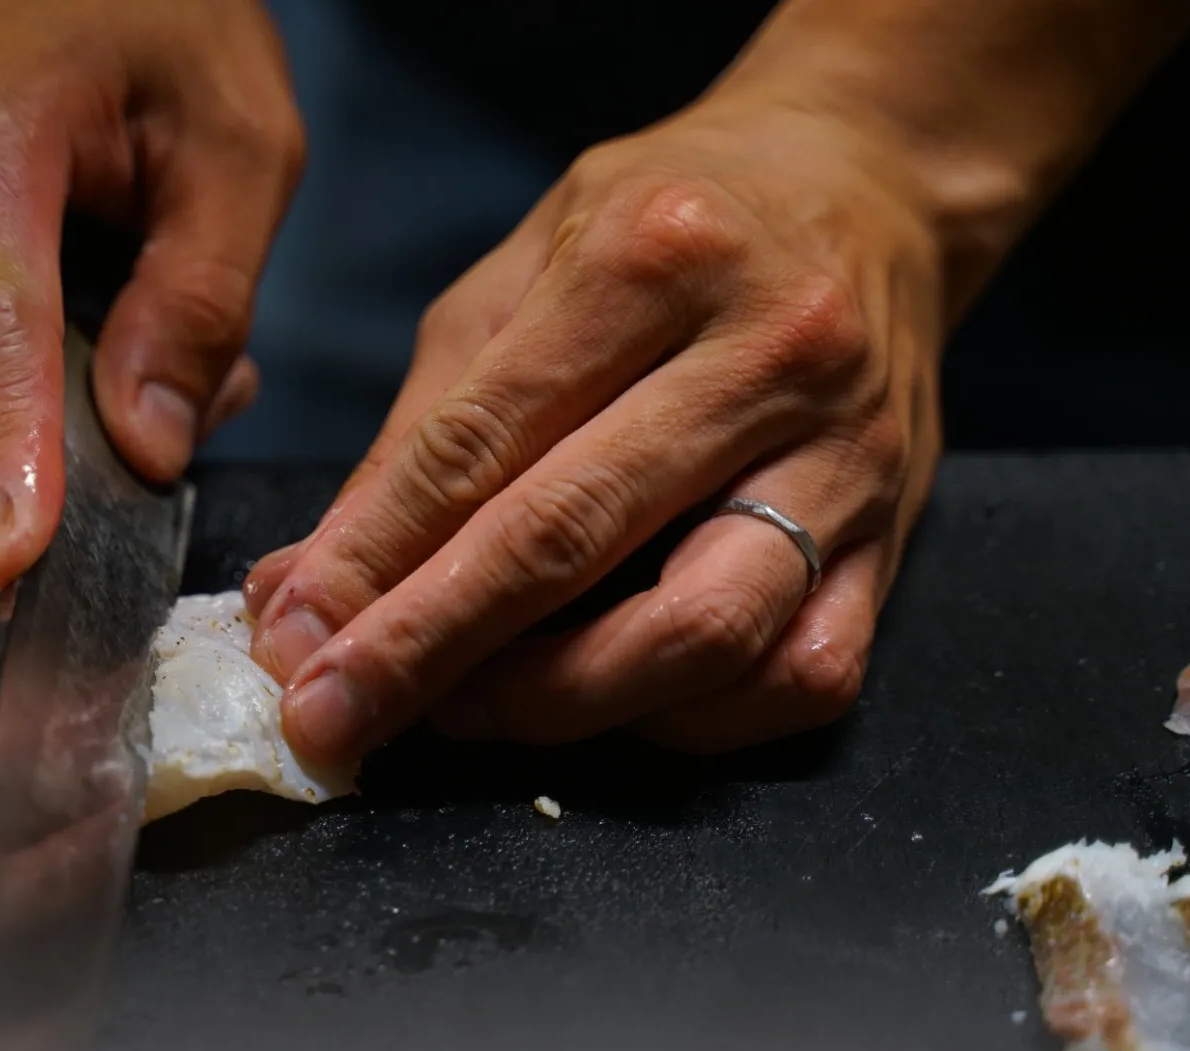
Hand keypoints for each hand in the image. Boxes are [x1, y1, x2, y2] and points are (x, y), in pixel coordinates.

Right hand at [0, 0, 302, 594]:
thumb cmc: (148, 13)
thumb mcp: (236, 141)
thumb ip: (202, 301)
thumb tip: (147, 447)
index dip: (1, 458)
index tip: (3, 562)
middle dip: (104, 405)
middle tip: (202, 353)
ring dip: (72, 377)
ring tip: (140, 275)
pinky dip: (33, 349)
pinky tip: (82, 275)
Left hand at [244, 96, 943, 760]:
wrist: (867, 188)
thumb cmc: (665, 228)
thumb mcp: (519, 276)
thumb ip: (419, 436)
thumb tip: (305, 591)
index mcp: (650, 258)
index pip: (482, 442)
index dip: (372, 559)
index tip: (290, 643)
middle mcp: (767, 352)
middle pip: (577, 539)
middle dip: (430, 647)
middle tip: (336, 715)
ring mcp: (850, 456)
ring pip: (704, 630)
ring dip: (558, 702)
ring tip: (464, 709)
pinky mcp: (899, 540)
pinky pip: (800, 675)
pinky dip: (687, 722)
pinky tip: (606, 704)